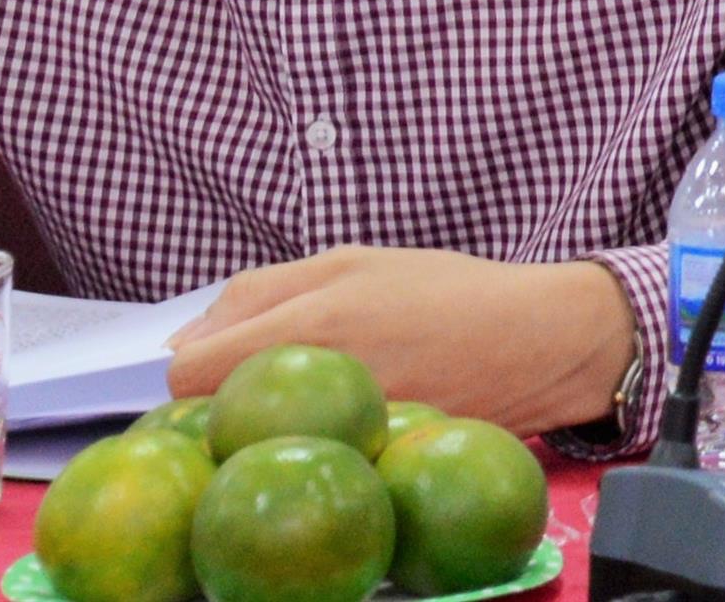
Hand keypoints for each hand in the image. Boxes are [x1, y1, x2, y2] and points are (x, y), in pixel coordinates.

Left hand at [168, 247, 632, 436]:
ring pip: (261, 442)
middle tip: (256, 385)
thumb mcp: (350, 261)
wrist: (540, 342)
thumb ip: (259, 290)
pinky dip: (312, 446)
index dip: (186, 370)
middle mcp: (320, 388)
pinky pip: (310, 458)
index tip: (210, 365)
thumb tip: (184, 337)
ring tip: (305, 403)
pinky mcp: (369, 462)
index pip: (187, 375)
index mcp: (308, 326)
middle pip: (215, 418)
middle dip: (220, 402)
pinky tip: (340, 427)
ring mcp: (344, 433)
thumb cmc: (447, 291)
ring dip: (266, 426)